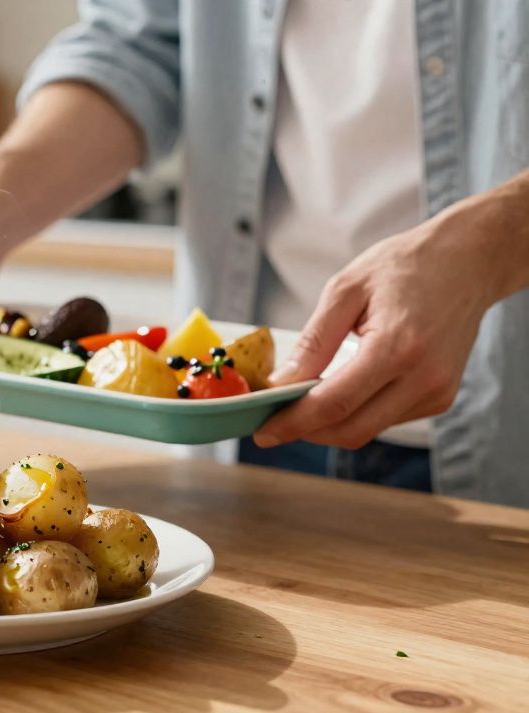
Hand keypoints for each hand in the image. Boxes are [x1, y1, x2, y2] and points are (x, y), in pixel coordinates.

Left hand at [253, 208, 504, 449]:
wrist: (468, 262)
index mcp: (396, 348)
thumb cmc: (404, 267)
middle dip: (306, 432)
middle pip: (351, 429)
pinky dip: (356, 414)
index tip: (262, 432)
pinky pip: (387, 419)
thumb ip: (313, 342)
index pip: (333, 404)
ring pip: (368, 429)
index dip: (293, 424)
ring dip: (329, 424)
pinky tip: (337, 394)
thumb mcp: (345, 290)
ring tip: (298, 405)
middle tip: (271, 423)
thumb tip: (281, 383)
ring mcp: (437, 392)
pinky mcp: (441, 397)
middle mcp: (423, 378)